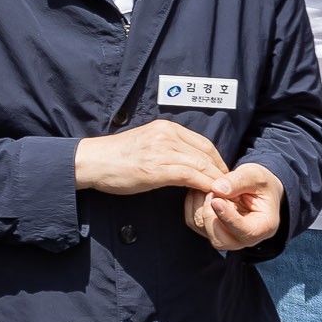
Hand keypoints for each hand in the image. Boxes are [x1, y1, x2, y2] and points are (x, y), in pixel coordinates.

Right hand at [73, 120, 230, 196]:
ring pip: (201, 165)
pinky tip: (209, 194)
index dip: (217, 160)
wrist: (93, 162)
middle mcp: (166, 135)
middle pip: (206, 153)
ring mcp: (161, 151)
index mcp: (165, 128)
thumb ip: (168, 148)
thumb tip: (188, 162)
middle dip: (221, 172)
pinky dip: (204, 185)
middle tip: (229, 188)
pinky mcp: (156, 168)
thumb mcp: (147, 143)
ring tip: (223, 194)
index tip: (222, 175)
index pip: (203, 143)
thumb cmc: (117, 157)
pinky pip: (190, 176)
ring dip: (216, 181)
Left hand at [184, 163, 283, 250]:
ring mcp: (225, 236)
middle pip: (220, 240)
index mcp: (263, 228)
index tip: (216, 201)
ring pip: (202, 228)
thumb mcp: (256, 175)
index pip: (245, 232)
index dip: (228, 218)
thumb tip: (217, 189)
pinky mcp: (210, 229)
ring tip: (208, 186)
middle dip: (210, 214)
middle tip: (211, 190)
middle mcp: (243, 238)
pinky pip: (193, 221)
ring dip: (199, 205)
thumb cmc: (259, 182)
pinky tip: (201, 190)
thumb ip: (240, 181)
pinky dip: (193, 204)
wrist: (254, 186)